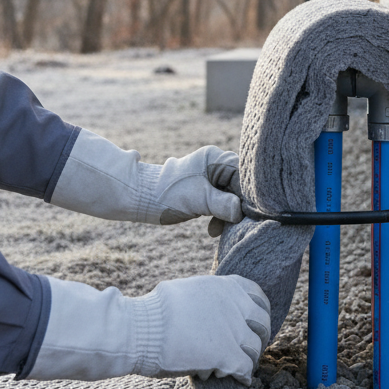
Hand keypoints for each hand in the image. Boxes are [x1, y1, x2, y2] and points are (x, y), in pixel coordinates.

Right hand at [27, 274, 270, 383]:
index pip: (258, 296)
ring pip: (254, 348)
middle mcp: (234, 304)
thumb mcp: (190, 290)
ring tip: (241, 367)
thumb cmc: (157, 312)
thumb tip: (215, 302)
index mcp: (225, 285)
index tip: (257, 323)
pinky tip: (239, 380)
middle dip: (259, 337)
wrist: (143, 329)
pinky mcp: (226, 354)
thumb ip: (210, 295)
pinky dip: (243, 375)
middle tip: (252, 348)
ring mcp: (232, 329)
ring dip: (249, 359)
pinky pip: (244, 368)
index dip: (260, 313)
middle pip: (262, 323)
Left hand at [50, 130, 242, 232]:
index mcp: (216, 158)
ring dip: (227, 214)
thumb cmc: (168, 194)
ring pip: (230, 195)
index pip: (244, 175)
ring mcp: (209, 176)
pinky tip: (212, 228)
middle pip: (239, 185)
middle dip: (237, 207)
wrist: (140, 197)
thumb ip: (224, 204)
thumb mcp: (199, 200)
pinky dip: (219, 215)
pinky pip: (221, 201)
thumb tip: (241, 212)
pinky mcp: (204, 189)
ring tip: (216, 230)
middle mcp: (215, 164)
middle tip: (233, 225)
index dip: (248, 196)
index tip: (247, 215)